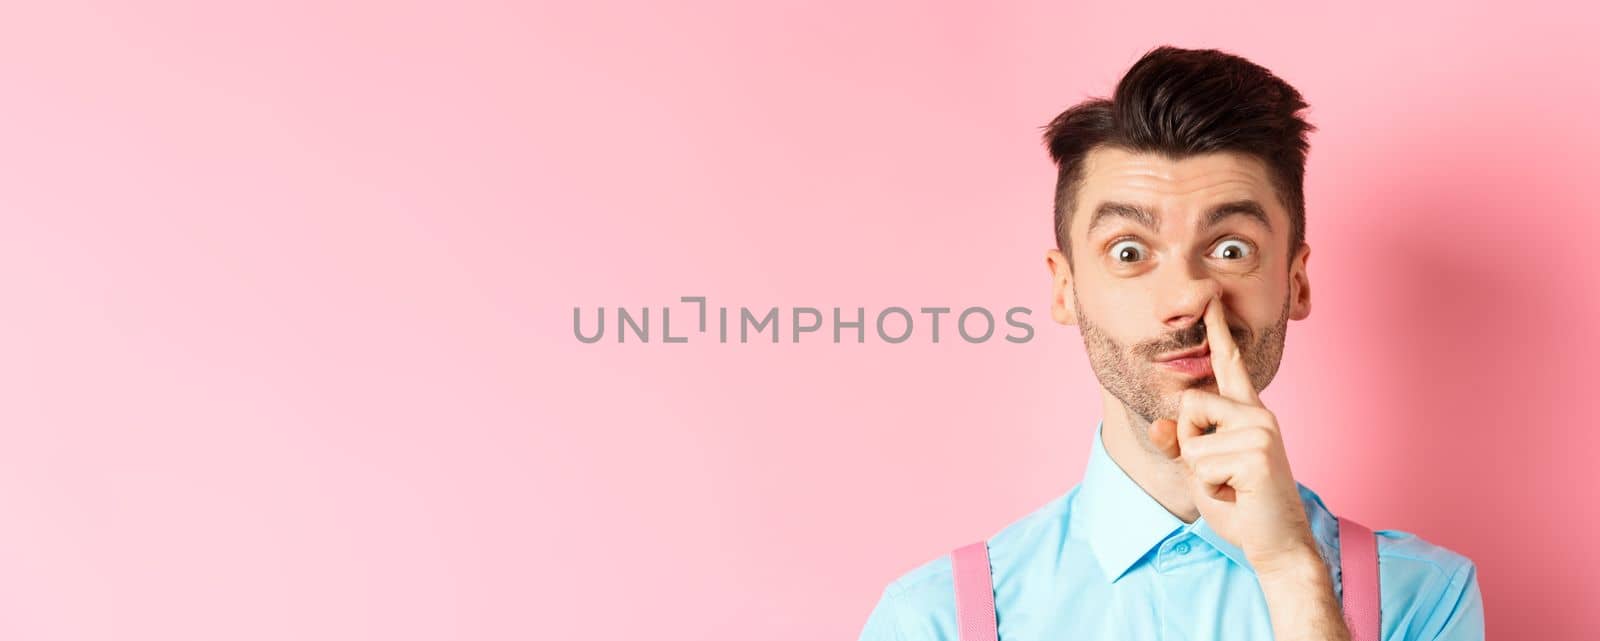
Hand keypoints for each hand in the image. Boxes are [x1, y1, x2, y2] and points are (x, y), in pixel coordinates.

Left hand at [1149, 294, 1317, 570]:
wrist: (1276, 544)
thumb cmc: (1241, 506)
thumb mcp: (1201, 471)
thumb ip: (1181, 444)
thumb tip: (1158, 428)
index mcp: (1248, 413)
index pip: (1230, 366)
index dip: (1219, 333)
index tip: (1212, 300)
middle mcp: (1257, 414)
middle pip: (1188, 405)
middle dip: (1189, 446)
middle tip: (1220, 475)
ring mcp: (1260, 431)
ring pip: (1190, 440)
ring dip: (1199, 472)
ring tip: (1230, 486)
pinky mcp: (1255, 453)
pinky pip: (1199, 464)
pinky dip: (1208, 488)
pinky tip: (1237, 495)